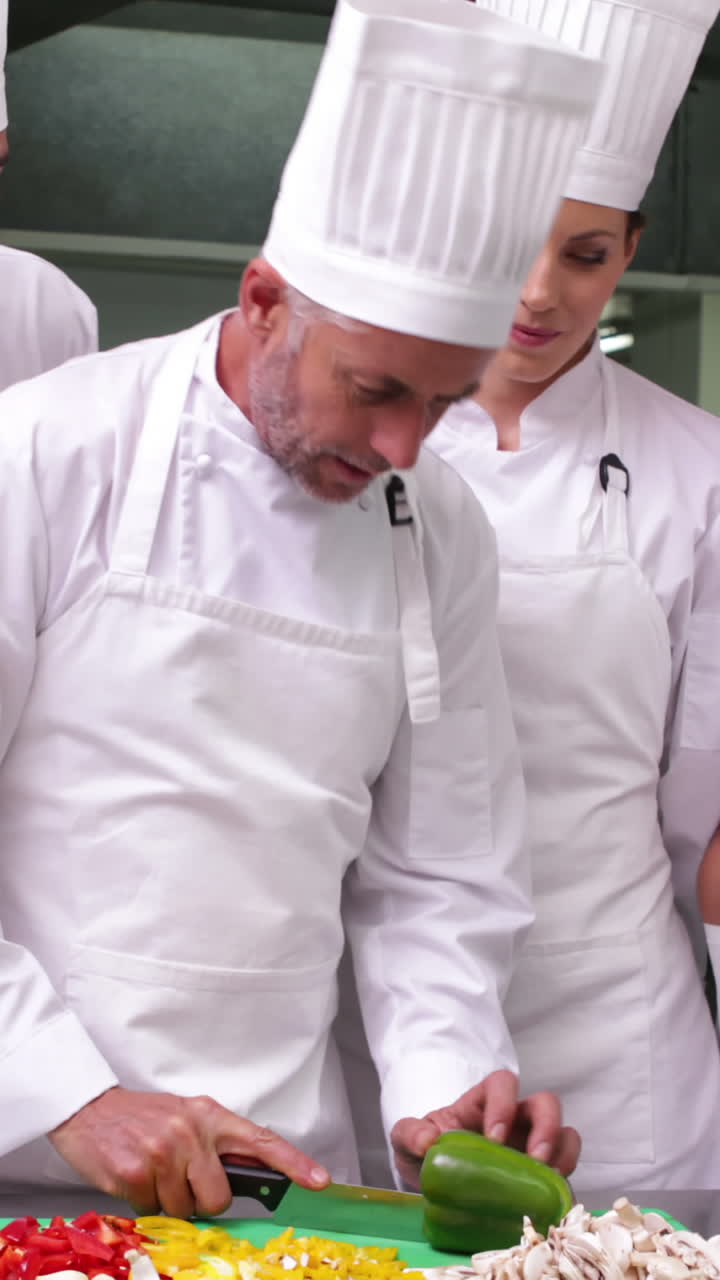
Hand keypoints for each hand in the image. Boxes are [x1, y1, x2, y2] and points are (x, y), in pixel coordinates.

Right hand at [49, 1086, 328, 1217]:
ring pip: (185, 1209)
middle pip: (220, 1197)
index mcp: (210, 1115)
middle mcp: (191, 1130)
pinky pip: (153, 1210)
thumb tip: (245, 1181)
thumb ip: (215, 1145)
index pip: (260, 1140)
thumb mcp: (185, 1117)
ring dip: (168, 1201)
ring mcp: (163, 1151)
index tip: (320, 1180)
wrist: (90, 1109)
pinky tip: (133, 1175)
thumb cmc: (142, 1117)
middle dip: (202, 1200)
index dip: (294, 1162)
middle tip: (180, 1180)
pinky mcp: (136, 1172)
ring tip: (152, 1171)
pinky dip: (143, 1202)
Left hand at [391, 1069, 580, 1187]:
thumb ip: (409, 1133)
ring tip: (549, 1181)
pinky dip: (562, 1188)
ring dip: (563, 1154)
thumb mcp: (407, 1140)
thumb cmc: (428, 1151)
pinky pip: (562, 1177)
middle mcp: (514, 1120)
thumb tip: (427, 1143)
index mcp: (483, 1102)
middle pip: (546, 1103)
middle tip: (536, 1158)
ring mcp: (531, 1147)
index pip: (503, 1083)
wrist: (433, 1186)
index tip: (494, 1136)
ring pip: (565, 1135)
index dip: (505, 1103)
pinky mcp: (539, 1178)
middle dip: (547, 1127)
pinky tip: (549, 1206)